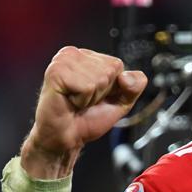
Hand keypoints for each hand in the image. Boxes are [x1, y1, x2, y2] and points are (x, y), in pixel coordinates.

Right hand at [22, 47, 146, 176]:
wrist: (67, 137)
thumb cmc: (89, 118)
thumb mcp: (122, 102)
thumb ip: (135, 86)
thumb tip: (126, 77)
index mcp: (88, 57)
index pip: (117, 65)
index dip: (112, 87)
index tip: (94, 95)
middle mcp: (75, 54)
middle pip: (110, 70)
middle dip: (101, 92)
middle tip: (84, 101)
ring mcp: (63, 61)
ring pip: (99, 78)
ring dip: (91, 97)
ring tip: (76, 101)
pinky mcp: (56, 72)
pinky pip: (86, 87)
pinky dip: (82, 100)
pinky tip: (69, 101)